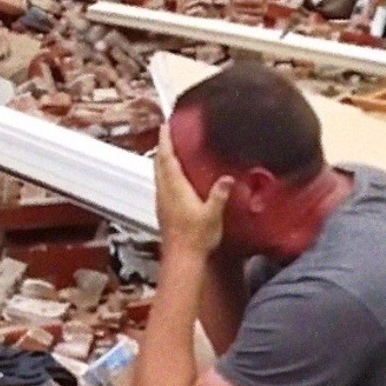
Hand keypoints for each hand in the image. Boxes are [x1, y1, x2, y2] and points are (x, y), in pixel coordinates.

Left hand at [154, 125, 232, 256]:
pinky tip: (172, 176)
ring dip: (162, 159)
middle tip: (167, 132)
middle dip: (162, 146)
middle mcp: (165, 192)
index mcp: (176, 188)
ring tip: (169, 149)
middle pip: (159, 163)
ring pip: (158, 174)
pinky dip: (164, 173)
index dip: (166, 141)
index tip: (165, 126)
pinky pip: (161, 184)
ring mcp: (162, 201)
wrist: (182, 259)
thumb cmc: (197, 237)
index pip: (167, 159)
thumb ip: (219, 194)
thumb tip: (227, 178)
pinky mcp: (163, 210)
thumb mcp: (213, 214)